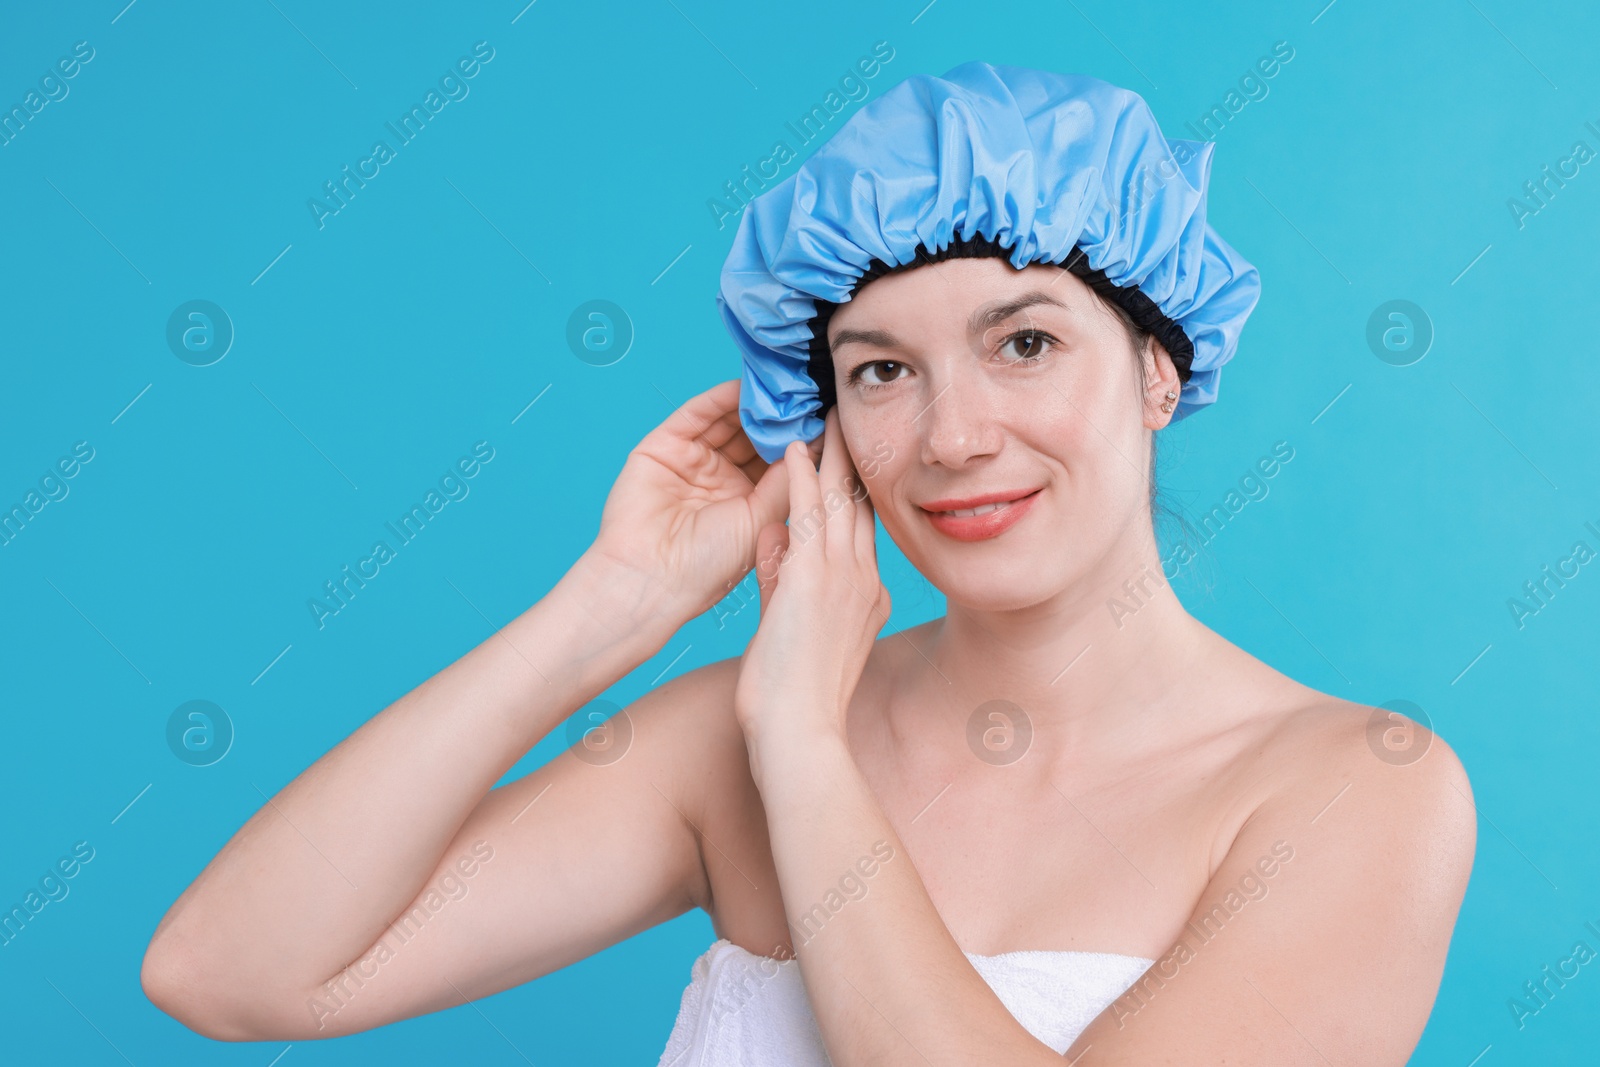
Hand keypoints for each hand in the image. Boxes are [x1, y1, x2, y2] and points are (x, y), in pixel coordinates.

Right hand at [584, 379, 800, 632]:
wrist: (652, 579)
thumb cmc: (709, 565)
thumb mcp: (762, 519)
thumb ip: (787, 480)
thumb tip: (814, 443)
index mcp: (747, 503)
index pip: (778, 461)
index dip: (800, 440)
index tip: (830, 416)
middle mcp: (721, 479)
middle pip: (754, 436)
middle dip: (779, 416)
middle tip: (808, 391)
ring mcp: (692, 461)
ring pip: (728, 420)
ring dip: (754, 403)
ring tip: (781, 385)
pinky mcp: (663, 447)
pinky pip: (695, 414)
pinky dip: (720, 398)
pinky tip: (745, 387)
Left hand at [734, 407, 891, 753]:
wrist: (801, 733)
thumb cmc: (794, 698)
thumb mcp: (791, 627)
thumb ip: (782, 578)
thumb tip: (770, 538)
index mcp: (867, 598)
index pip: (863, 531)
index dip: (857, 491)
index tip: (851, 461)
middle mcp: (864, 581)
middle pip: (862, 505)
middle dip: (855, 461)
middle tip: (850, 419)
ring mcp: (844, 578)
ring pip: (842, 500)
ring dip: (834, 454)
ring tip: (828, 412)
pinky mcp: (815, 579)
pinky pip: (809, 514)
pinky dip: (803, 476)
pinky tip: (797, 445)